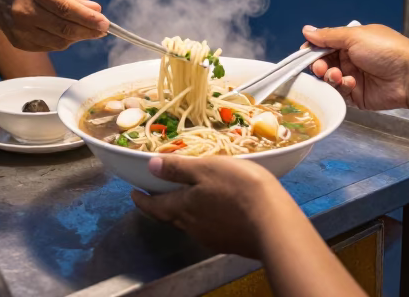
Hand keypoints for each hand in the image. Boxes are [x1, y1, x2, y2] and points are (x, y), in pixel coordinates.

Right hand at [0, 0, 108, 51]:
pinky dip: (63, 41)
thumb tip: (95, 10)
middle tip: (103, 29)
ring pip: (60, 42)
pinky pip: (51, 47)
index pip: (65, 9)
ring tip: (85, 29)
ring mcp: (21, 30)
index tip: (105, 23)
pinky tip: (65, 32)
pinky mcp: (21, 44)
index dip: (88, 18)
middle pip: (64, 28)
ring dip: (77, 37)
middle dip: (88, 31)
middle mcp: (25, 11)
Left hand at [129, 155, 299, 259]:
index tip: (134, 192)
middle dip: (160, 205)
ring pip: (189, 223)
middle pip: (169, 216)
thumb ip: (178, 169)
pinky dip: (204, 218)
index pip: (154, 206)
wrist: (274, 223)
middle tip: (156, 194)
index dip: (142, 199)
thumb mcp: (206, 168)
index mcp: (182, 207)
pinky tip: (215, 211)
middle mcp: (192, 227)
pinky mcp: (229, 243)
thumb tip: (150, 166)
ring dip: (183, 211)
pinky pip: (209, 229)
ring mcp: (211, 238)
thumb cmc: (239, 188)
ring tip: (186, 198)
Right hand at [303, 23, 408, 110]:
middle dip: (319, 65)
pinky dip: (341, 87)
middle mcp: (352, 59)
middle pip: (324, 63)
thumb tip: (307, 30)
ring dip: (330, 76)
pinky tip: (350, 83)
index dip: (313, 49)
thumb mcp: (355, 36)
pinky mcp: (357, 96)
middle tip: (319, 67)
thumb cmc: (386, 50)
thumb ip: (328, 36)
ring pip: (329, 79)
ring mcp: (354, 77)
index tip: (304, 54)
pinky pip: (339, 93)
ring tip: (337, 76)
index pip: (325, 44)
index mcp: (352, 41)